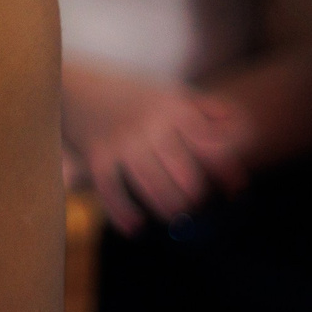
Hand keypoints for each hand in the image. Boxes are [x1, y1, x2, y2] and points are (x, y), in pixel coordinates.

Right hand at [65, 79, 248, 233]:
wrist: (74, 84)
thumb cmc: (132, 94)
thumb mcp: (170, 92)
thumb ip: (206, 112)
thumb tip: (238, 135)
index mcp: (173, 108)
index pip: (211, 147)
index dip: (227, 173)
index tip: (235, 192)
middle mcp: (150, 124)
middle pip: (185, 175)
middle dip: (194, 197)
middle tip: (194, 203)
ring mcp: (122, 141)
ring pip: (153, 188)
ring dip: (167, 208)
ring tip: (173, 214)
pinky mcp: (97, 156)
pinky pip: (113, 192)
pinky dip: (124, 214)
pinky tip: (136, 227)